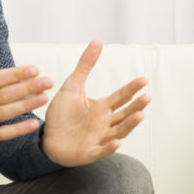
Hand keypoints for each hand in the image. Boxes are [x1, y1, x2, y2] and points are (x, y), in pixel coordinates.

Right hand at [0, 20, 52, 149]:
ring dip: (26, 106)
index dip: (15, 74)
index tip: (34, 69)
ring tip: (44, 97)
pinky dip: (18, 130)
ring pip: (5, 113)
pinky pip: (2, 134)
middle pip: (4, 95)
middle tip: (48, 81)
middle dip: (28, 88)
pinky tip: (33, 123)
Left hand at [41, 40, 150, 166]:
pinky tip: (116, 143)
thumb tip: (97, 41)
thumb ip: (85, 65)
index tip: (143, 80)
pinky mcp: (88, 152)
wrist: (46, 136)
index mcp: (103, 107)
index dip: (132, 89)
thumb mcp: (73, 85)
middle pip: (124, 114)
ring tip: (139, 115)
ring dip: (129, 125)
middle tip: (147, 97)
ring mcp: (98, 138)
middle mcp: (105, 123)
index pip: (121, 97)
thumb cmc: (62, 112)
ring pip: (118, 132)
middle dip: (136, 106)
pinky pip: (101, 151)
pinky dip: (109, 148)